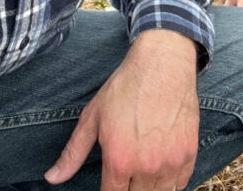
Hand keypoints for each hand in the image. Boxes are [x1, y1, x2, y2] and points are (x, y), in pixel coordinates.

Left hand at [44, 29, 199, 190]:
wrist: (163, 64)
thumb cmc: (126, 87)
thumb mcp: (92, 117)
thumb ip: (73, 153)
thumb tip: (52, 178)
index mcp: (119, 160)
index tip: (110, 183)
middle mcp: (146, 167)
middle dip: (128, 189)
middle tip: (125, 176)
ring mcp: (171, 161)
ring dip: (149, 188)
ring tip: (142, 174)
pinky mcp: (189, 152)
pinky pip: (181, 183)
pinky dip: (171, 183)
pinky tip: (161, 171)